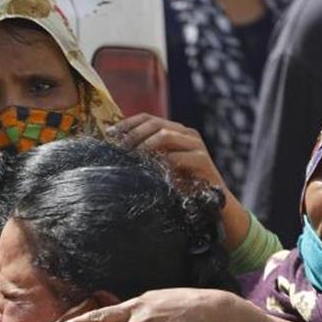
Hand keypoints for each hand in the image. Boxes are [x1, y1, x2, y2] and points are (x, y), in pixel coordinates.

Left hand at [110, 113, 235, 192]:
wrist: (211, 202)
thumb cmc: (182, 185)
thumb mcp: (161, 166)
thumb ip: (147, 155)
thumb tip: (119, 150)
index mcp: (176, 131)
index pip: (148, 118)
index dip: (128, 123)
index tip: (110, 133)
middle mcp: (187, 133)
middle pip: (155, 123)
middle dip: (133, 134)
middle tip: (120, 148)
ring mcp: (196, 145)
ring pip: (165, 135)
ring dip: (145, 146)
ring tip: (133, 158)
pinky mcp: (202, 160)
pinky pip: (177, 157)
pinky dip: (161, 162)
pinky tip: (151, 171)